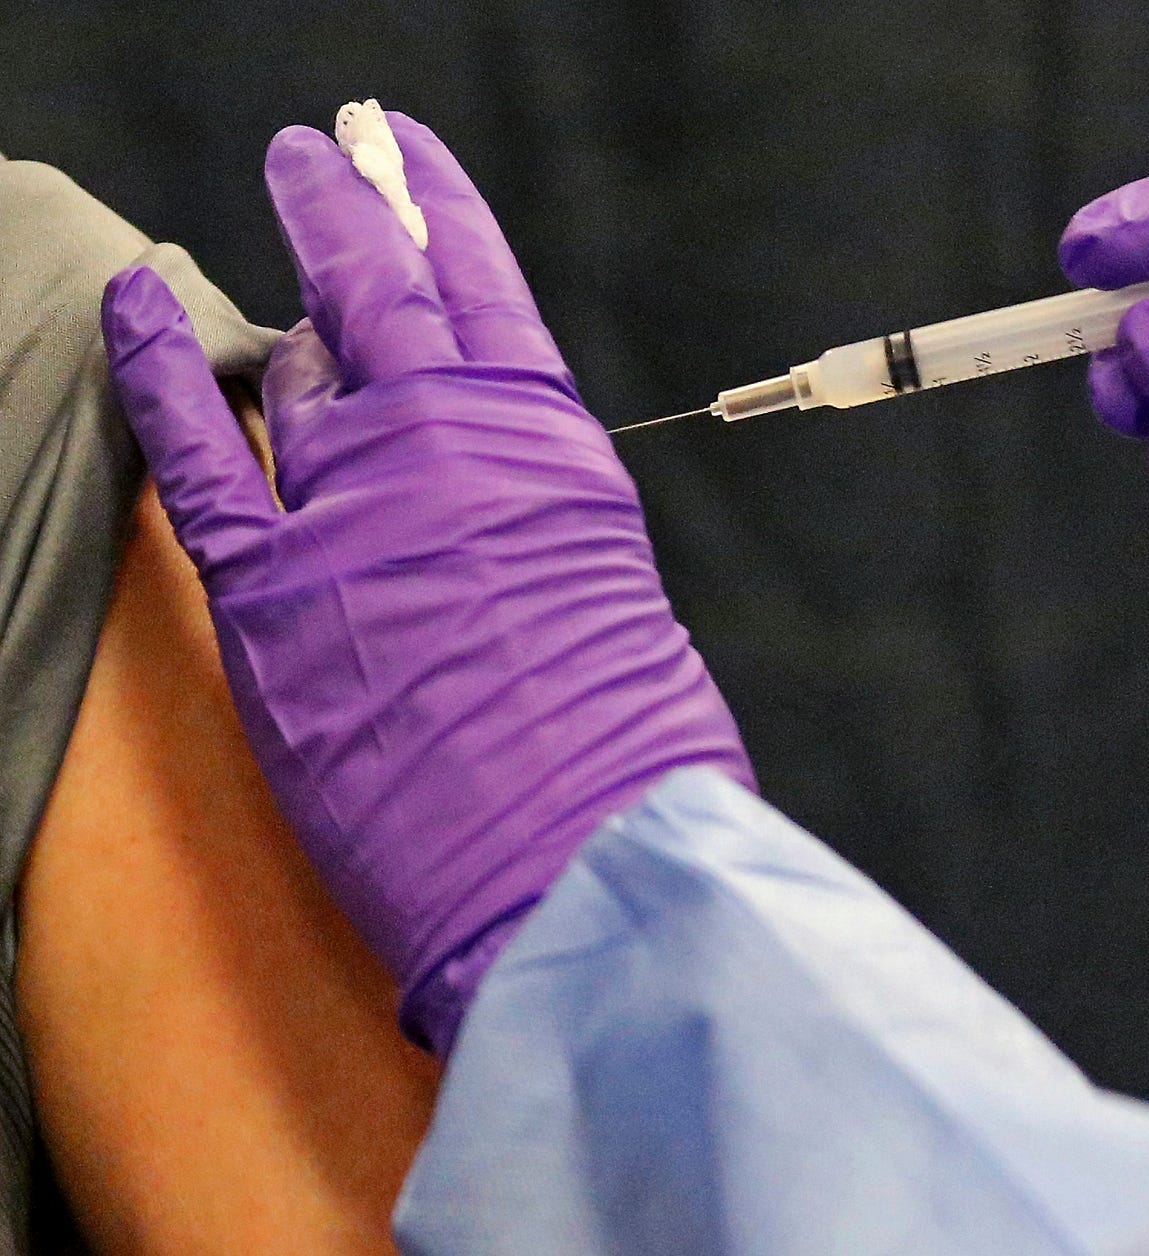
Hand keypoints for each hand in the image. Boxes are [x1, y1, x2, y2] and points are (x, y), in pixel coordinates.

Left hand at [102, 115, 752, 1055]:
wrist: (579, 867)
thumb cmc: (631, 760)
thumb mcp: (619, 603)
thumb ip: (544, 531)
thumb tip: (488, 514)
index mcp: (554, 448)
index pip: (485, 290)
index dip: (438, 208)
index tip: (404, 153)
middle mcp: (453, 447)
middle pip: (384, 290)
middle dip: (351, 203)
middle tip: (327, 149)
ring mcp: (356, 506)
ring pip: (300, 365)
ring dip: (292, 307)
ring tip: (288, 253)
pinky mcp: (272, 591)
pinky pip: (196, 450)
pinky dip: (156, 369)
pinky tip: (132, 303)